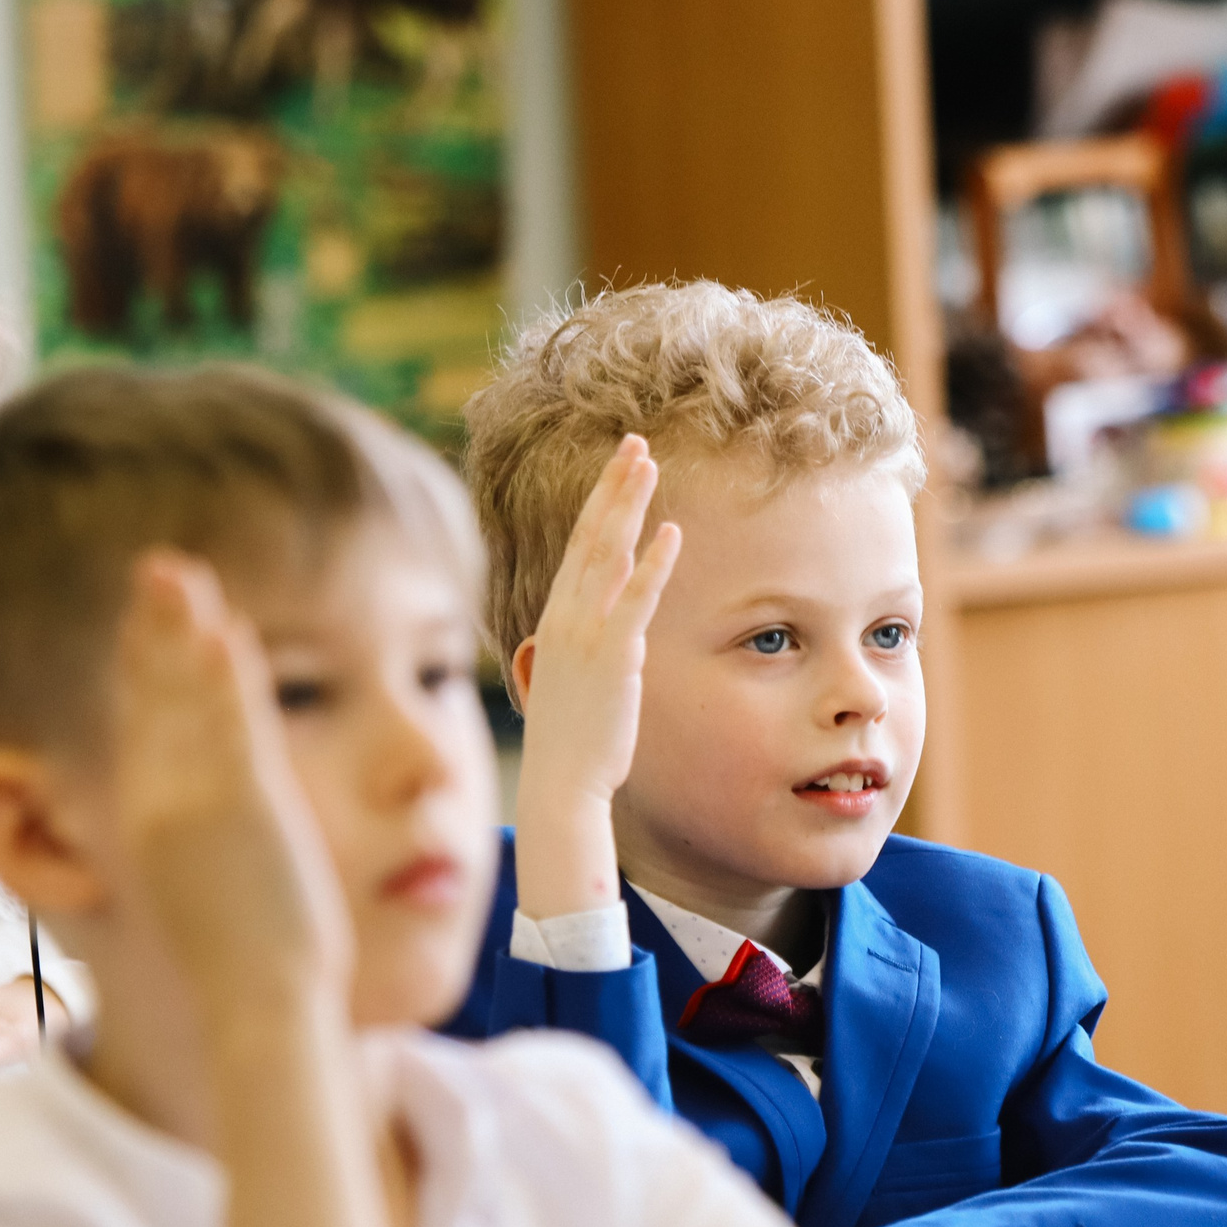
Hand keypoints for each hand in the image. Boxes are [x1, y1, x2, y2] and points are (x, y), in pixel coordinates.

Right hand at [111, 552, 350, 1033]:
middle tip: (156, 567)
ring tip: (181, 574)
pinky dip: (224, 679)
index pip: (147, 730)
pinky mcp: (243, 807)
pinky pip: (233, 728)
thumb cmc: (245, 967)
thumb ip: (201, 854)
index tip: (153, 619)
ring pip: (190, 702)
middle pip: (157, 700)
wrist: (253, 1005)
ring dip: (184, 634)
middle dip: (154, 631)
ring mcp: (199, 804)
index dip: (146, 669)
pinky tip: (224, 630)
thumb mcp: (207, 899)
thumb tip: (210, 845)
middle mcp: (164, 806)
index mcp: (152, 827)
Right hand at [513, 436, 680, 920]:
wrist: (561, 784)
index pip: (578, 548)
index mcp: (555, 620)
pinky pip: (635, 599)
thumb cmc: (569, 741)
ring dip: (628, 504)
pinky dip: (653, 563)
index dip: (599, 504)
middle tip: (634, 442)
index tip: (618, 468)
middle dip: (612, 485)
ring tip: (647, 461)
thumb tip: (580, 635)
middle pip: (590, 535)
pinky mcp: (612, 657)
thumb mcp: (565, 683)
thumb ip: (575, 650)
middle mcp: (565, 617)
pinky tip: (670, 531)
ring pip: (608, 553)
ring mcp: (585, 634)